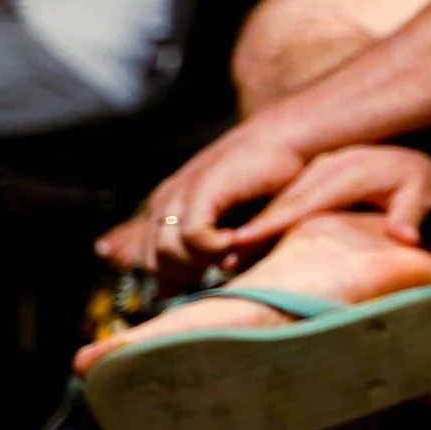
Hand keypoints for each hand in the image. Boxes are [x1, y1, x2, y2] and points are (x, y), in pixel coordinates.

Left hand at [99, 119, 311, 272]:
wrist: (284, 138)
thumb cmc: (265, 182)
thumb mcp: (230, 221)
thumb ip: (203, 251)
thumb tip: (171, 291)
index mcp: (167, 207)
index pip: (145, 257)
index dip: (166, 278)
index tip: (185, 288)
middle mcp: (166, 201)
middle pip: (154, 262)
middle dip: (184, 276)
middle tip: (217, 270)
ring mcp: (179, 194)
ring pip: (168, 253)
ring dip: (201, 262)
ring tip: (229, 253)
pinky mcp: (199, 189)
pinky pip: (192, 237)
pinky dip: (215, 247)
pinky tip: (236, 240)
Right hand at [227, 144, 430, 249]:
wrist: (410, 148)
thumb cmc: (418, 179)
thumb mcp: (422, 192)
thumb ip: (412, 214)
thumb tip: (406, 237)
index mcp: (347, 173)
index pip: (304, 202)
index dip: (272, 222)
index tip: (241, 240)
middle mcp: (324, 168)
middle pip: (281, 202)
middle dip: (251, 230)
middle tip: (223, 257)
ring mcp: (314, 170)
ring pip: (276, 200)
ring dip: (251, 225)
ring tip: (224, 254)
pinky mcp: (310, 176)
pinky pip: (282, 199)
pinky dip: (262, 218)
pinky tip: (243, 242)